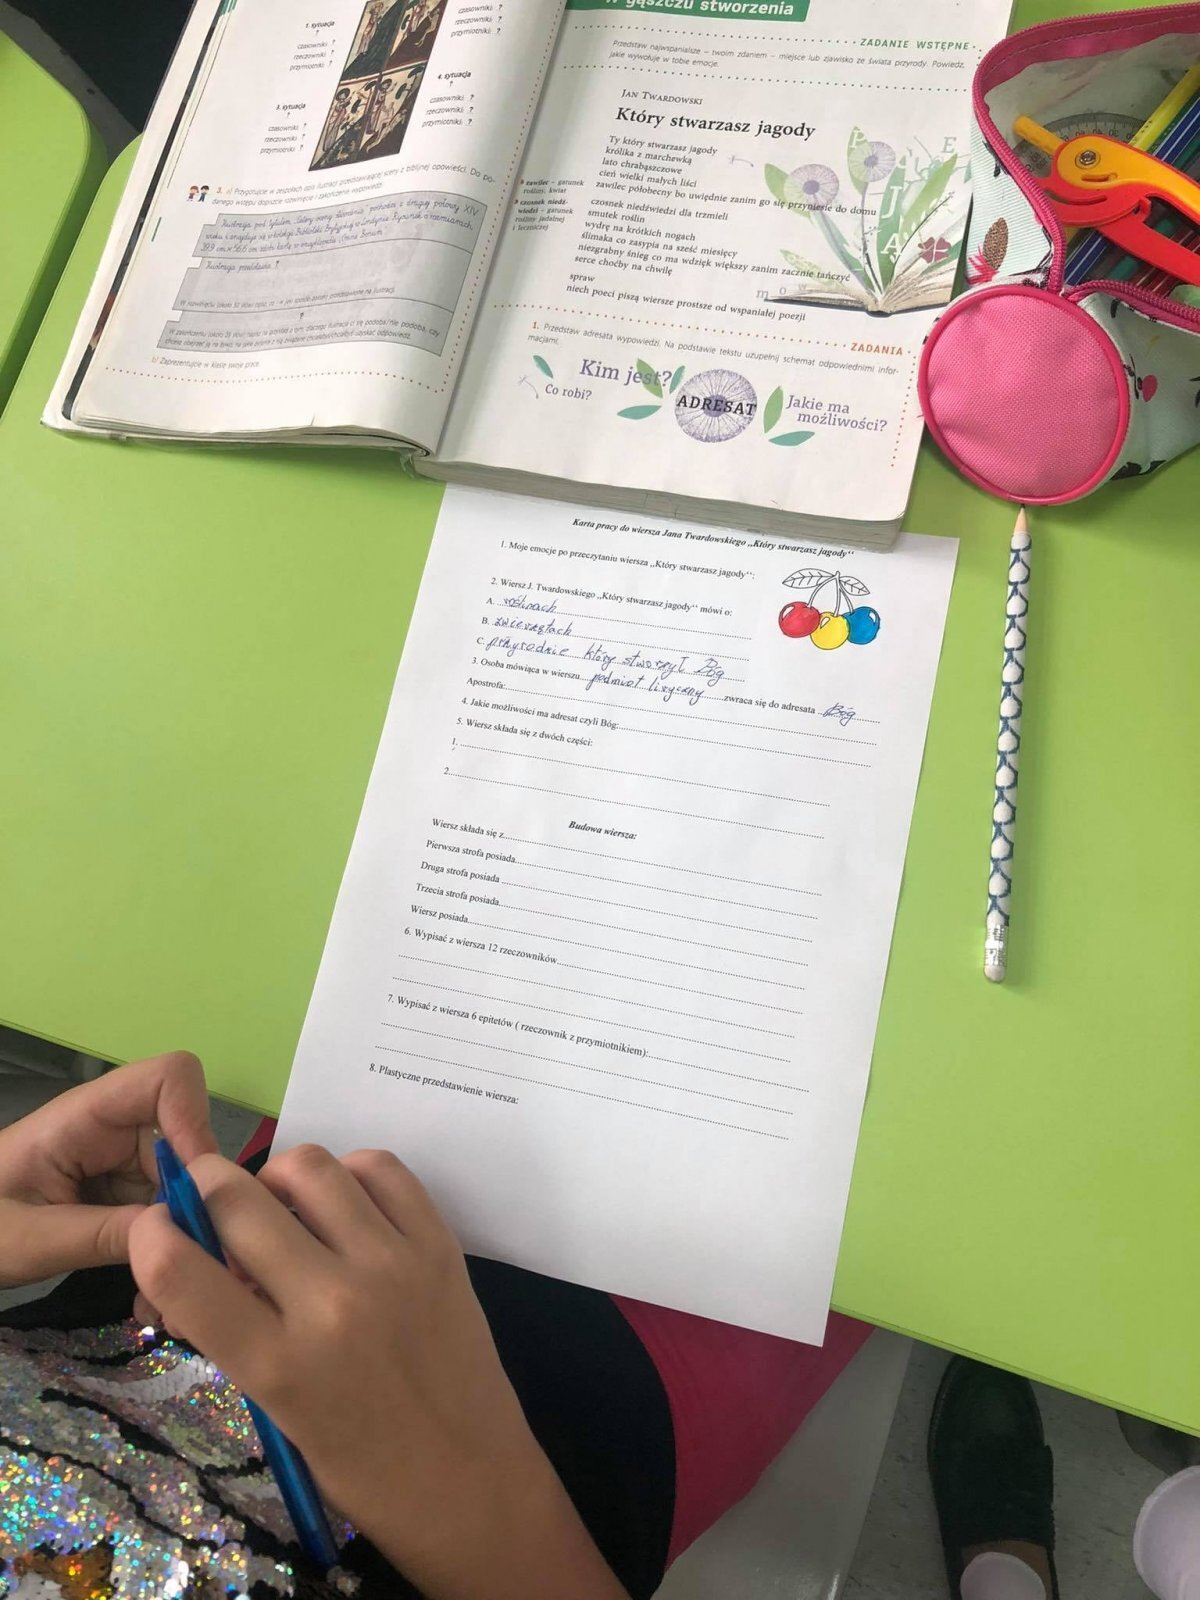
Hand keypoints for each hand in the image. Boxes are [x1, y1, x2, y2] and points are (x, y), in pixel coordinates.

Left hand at [0, 1051, 216, 1287]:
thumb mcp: (30, 1239)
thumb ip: (101, 1235)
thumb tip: (177, 1236)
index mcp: (87, 1116)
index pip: (168, 1079)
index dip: (194, 1121)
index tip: (196, 1188)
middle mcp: (117, 1129)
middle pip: (189, 1141)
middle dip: (198, 1199)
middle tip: (195, 1261)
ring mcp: (125, 1160)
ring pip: (189, 1181)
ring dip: (186, 1232)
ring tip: (167, 1290)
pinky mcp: (128, 1191)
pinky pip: (170, 1210)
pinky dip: (169, 1246)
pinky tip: (153, 1286)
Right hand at [130, 1145, 627, 1599]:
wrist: (471, 1482)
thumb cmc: (361, 1466)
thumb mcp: (277, 1412)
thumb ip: (236, 1333)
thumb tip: (198, 1258)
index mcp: (280, 1365)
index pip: (181, 1271)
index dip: (149, 1235)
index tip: (154, 1229)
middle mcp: (332, 1302)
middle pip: (238, 1198)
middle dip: (205, 1188)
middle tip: (210, 1199)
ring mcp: (392, 1264)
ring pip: (309, 1165)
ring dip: (276, 1177)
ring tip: (282, 1207)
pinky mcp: (440, 1245)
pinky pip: (381, 1168)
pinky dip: (349, 1174)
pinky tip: (344, 1204)